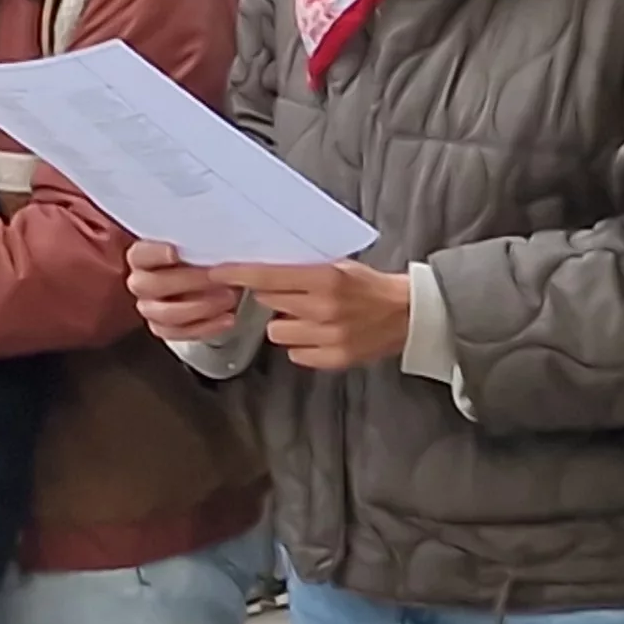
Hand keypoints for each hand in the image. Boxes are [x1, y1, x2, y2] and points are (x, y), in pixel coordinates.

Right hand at [128, 241, 246, 342]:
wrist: (218, 281)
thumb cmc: (206, 258)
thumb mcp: (203, 243)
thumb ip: (199, 242)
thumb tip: (211, 239)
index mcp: (143, 256)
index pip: (138, 255)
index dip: (154, 254)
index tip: (175, 252)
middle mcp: (141, 282)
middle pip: (150, 285)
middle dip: (187, 281)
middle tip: (216, 276)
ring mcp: (150, 307)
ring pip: (164, 314)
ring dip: (200, 307)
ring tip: (227, 297)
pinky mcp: (164, 328)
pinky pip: (178, 333)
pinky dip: (205, 327)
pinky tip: (226, 317)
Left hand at [224, 259, 414, 371]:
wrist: (407, 314)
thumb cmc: (370, 286)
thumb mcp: (338, 265)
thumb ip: (303, 268)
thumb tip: (261, 268)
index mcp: (326, 279)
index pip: (269, 277)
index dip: (238, 274)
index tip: (216, 273)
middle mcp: (325, 308)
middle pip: (268, 303)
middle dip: (272, 297)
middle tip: (290, 293)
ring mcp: (329, 336)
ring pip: (276, 332)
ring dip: (285, 324)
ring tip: (306, 316)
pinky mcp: (335, 358)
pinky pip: (296, 354)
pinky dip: (301, 345)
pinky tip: (318, 334)